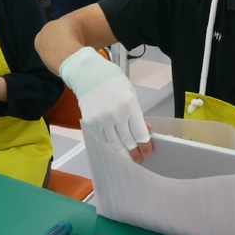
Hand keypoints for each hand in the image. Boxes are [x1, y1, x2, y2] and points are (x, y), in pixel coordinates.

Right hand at [60, 47, 150, 161]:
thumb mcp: (130, 93)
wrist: (87, 74)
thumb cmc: (112, 81)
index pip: (140, 133)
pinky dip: (110, 144)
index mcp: (129, 105)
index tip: (147, 152)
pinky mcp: (90, 123)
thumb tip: (145, 130)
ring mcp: (101, 120)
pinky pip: (103, 138)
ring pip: (114, 144)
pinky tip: (115, 147)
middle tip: (139, 159)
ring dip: (122, 152)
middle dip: (134, 153)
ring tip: (128, 157)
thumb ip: (137, 114)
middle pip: (128, 142)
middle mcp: (116, 115)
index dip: (145, 146)